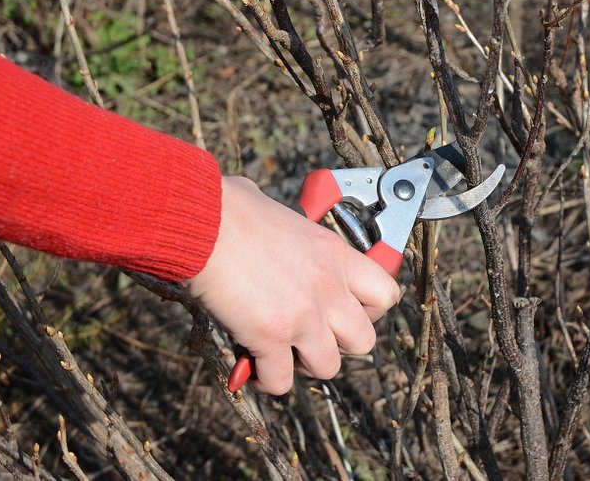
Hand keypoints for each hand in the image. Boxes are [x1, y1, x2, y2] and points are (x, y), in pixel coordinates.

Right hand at [185, 176, 400, 394]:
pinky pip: (281, 381)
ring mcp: (304, 315)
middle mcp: (328, 287)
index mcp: (335, 254)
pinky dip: (266, 380)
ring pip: (329, 367)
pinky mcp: (272, 337)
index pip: (385, 294)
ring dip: (304, 365)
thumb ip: (289, 230)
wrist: (204, 221)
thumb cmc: (230, 208)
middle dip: (337, 343)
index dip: (368, 310)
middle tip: (311, 335)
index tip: (344, 311)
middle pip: (364, 340)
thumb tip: (266, 216)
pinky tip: (252, 366)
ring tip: (282, 352)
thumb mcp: (280, 215)